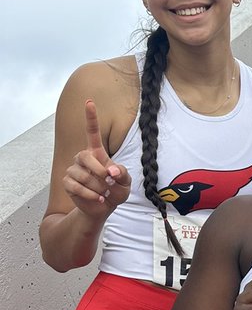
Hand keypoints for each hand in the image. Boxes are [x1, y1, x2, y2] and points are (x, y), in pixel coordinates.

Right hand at [63, 100, 130, 219]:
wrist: (103, 207)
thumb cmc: (115, 191)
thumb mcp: (126, 182)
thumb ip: (122, 173)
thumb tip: (111, 170)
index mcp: (97, 153)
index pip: (92, 132)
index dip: (91, 117)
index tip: (89, 101)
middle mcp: (83, 158)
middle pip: (85, 156)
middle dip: (99, 171)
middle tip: (110, 182)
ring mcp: (74, 169)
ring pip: (81, 174)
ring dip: (97, 187)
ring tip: (105, 193)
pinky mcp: (68, 182)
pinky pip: (76, 186)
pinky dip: (90, 194)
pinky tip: (98, 198)